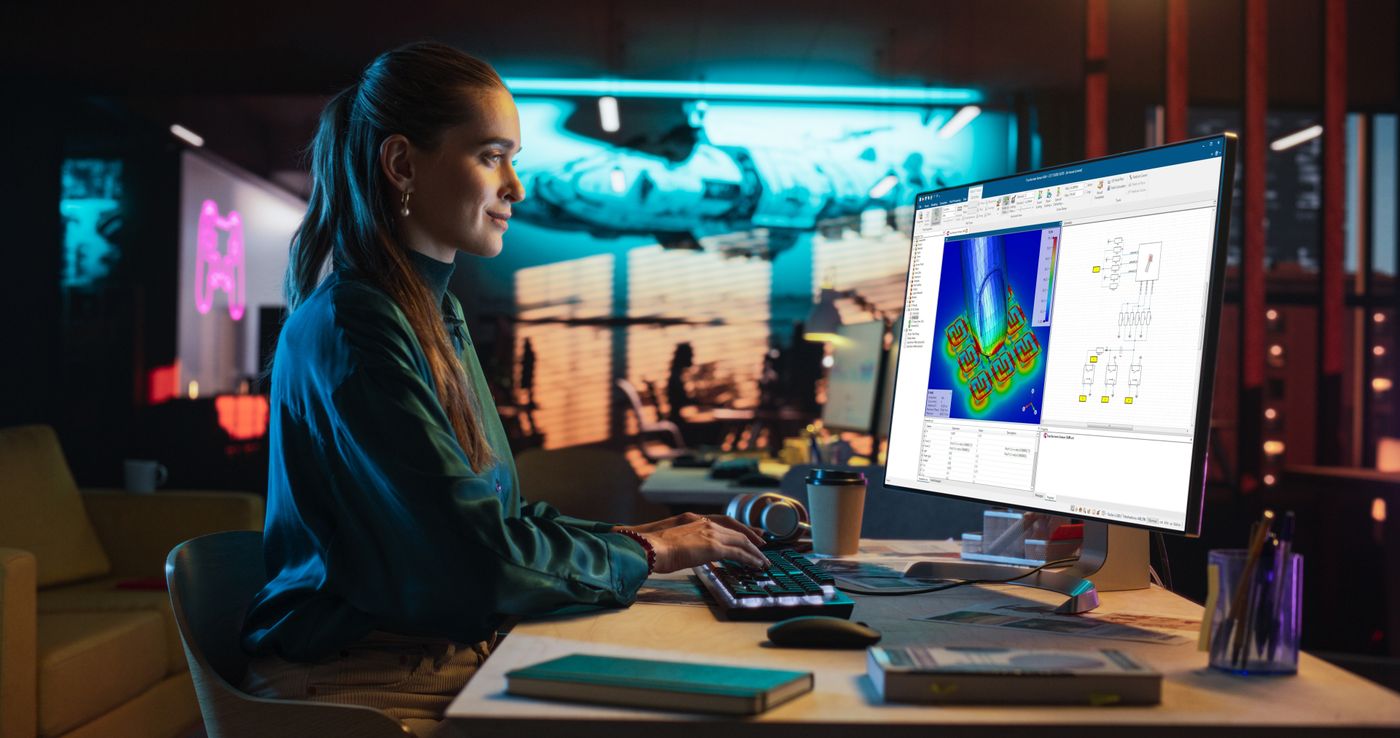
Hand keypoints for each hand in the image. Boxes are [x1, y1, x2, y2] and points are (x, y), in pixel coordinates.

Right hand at [622, 515, 766, 572]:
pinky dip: (750, 558)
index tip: (750, 535)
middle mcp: (705, 523)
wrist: (649, 547)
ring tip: (763, 561)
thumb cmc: (654, 548)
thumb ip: (686, 543)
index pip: (724, 522)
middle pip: (736, 530)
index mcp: (695, 520)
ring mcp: (710, 534)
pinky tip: (756, 565)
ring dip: (754, 551)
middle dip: (752, 538)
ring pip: (741, 541)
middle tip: (763, 546)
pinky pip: (738, 553)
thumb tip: (691, 553)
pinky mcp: (713, 547)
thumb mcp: (673, 541)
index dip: (739, 528)